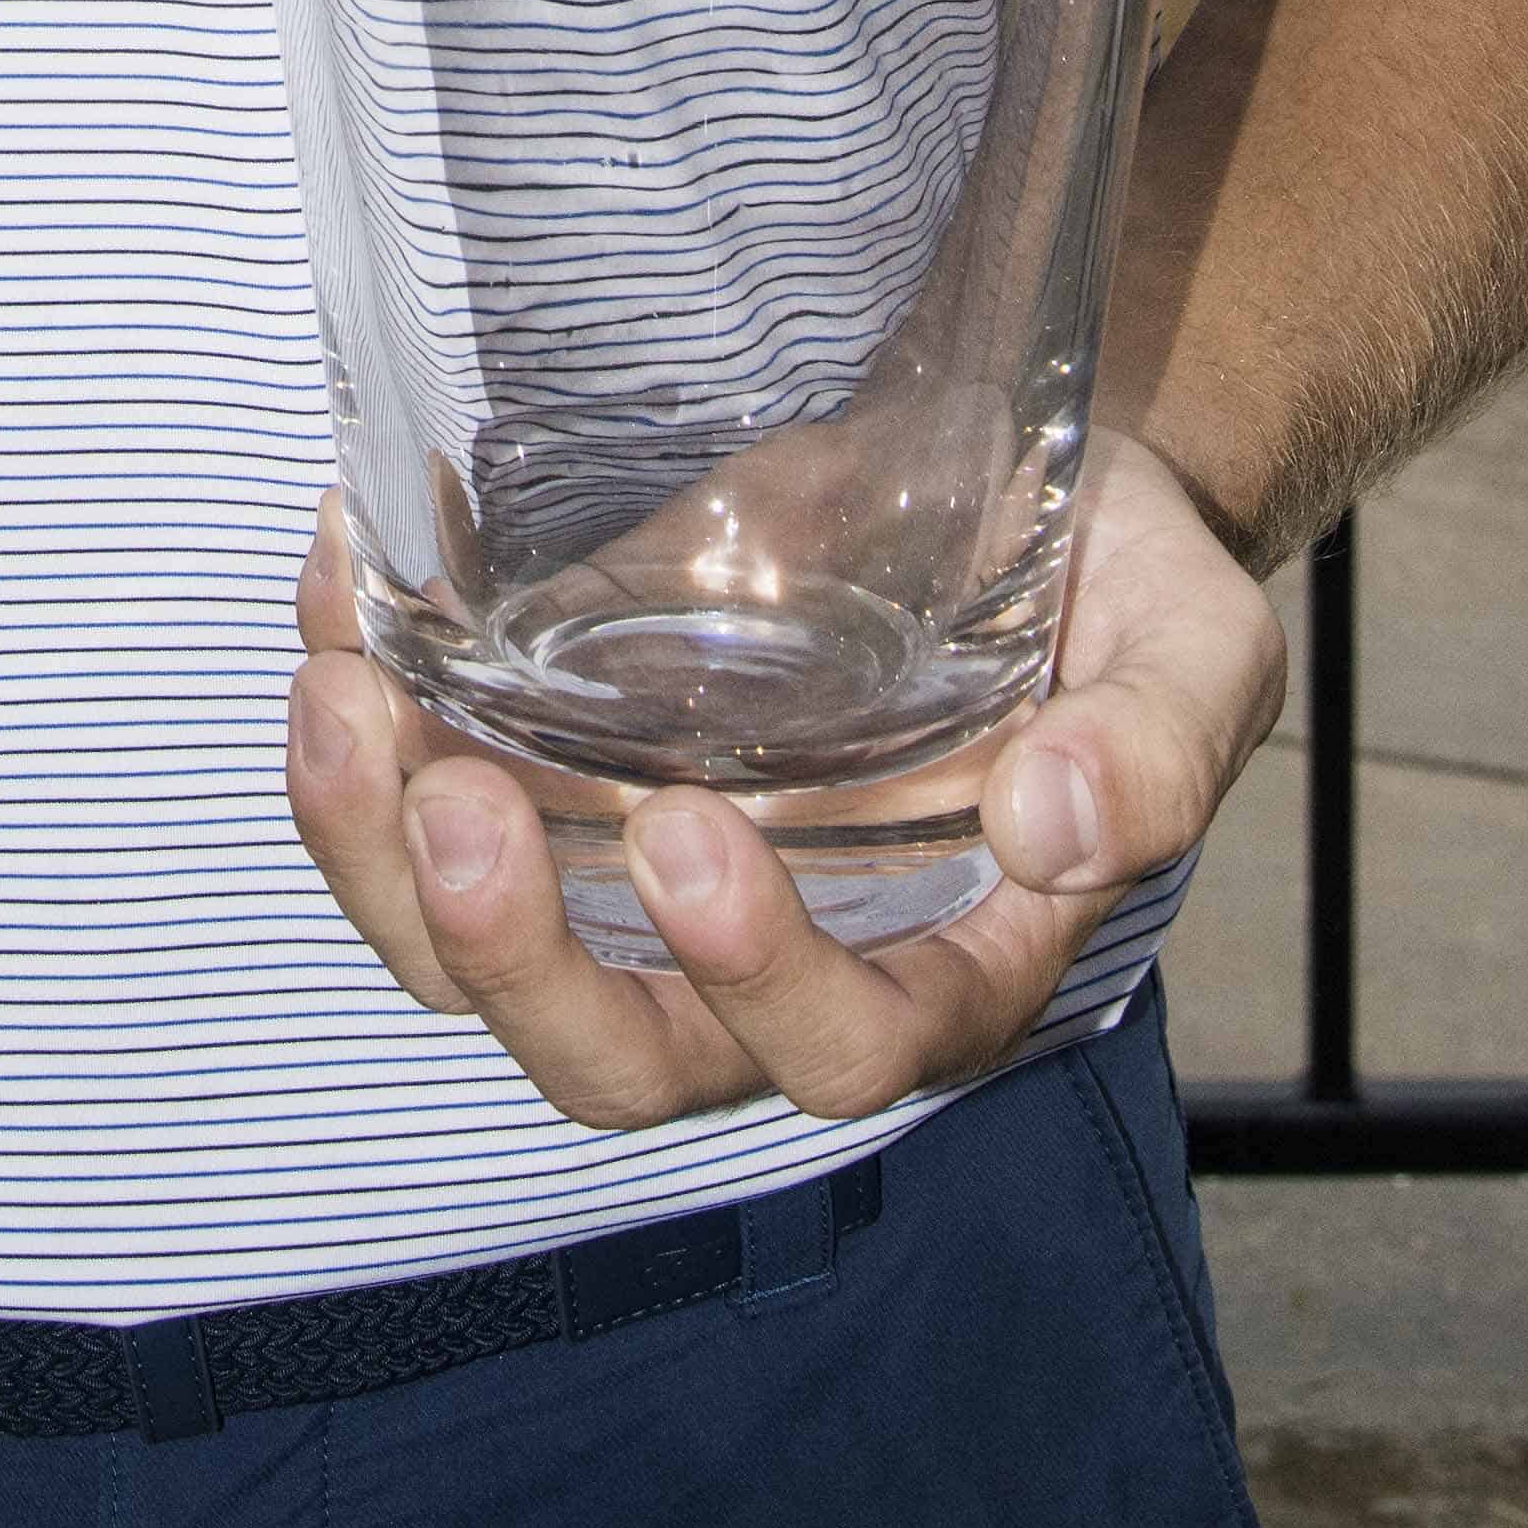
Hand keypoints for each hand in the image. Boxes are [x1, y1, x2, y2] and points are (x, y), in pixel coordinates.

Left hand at [282, 425, 1284, 1129]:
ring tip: (341, 699)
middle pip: (614, 1058)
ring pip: (474, 964)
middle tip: (460, 798)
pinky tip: (335, 591)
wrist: (1026, 470)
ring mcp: (639, 877)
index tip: (691, 830)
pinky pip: (418, 807)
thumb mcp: (1193, 649)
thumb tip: (1053, 824)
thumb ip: (1155, 748)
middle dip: (513, 959)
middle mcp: (770, 961)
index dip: (751, 981)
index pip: (841, 1052)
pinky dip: (355, 722)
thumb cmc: (1122, 590)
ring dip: (379, 859)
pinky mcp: (555, 769)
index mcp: (944, 965)